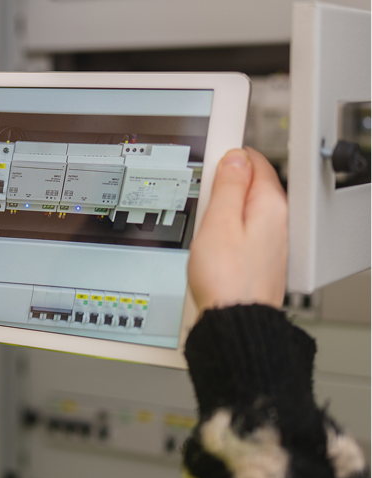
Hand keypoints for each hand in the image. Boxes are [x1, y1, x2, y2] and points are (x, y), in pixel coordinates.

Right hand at [188, 148, 286, 312]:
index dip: (228, 156)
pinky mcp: (259, 258)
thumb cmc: (227, 278)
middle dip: (223, 186)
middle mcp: (276, 221)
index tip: (210, 157)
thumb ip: (226, 186)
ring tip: (203, 228)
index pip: (254, 161)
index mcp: (270, 205)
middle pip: (249, 185)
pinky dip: (224, 232)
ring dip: (222, 212)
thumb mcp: (218, 222)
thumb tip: (234, 158)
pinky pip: (241, 232)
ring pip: (243, 210)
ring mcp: (269, 241)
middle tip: (202, 199)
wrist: (234, 322)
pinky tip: (210, 247)